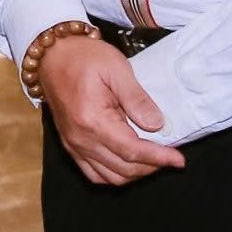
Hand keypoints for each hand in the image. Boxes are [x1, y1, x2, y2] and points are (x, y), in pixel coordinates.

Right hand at [36, 37, 186, 185]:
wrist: (52, 54)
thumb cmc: (83, 57)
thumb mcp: (116, 68)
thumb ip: (137, 98)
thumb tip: (157, 124)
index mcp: (92, 119)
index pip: (132, 151)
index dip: (159, 158)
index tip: (179, 159)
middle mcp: (80, 138)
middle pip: (123, 169)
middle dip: (152, 166)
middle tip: (170, 156)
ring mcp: (73, 144)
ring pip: (110, 177)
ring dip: (135, 173)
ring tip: (152, 158)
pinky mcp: (70, 144)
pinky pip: (94, 174)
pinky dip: (115, 174)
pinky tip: (128, 162)